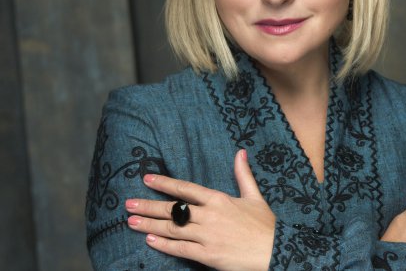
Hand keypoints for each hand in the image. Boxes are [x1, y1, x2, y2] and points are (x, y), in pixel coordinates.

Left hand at [125, 149, 275, 270]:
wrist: (276, 251)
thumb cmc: (265, 225)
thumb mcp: (254, 196)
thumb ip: (243, 174)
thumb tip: (240, 152)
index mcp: (219, 199)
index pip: (186, 188)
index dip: (164, 184)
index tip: (146, 179)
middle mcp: (209, 216)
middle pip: (173, 210)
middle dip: (148, 206)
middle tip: (128, 204)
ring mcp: (207, 236)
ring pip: (172, 229)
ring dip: (149, 225)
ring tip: (131, 222)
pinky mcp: (207, 255)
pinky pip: (180, 249)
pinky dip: (163, 245)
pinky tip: (149, 241)